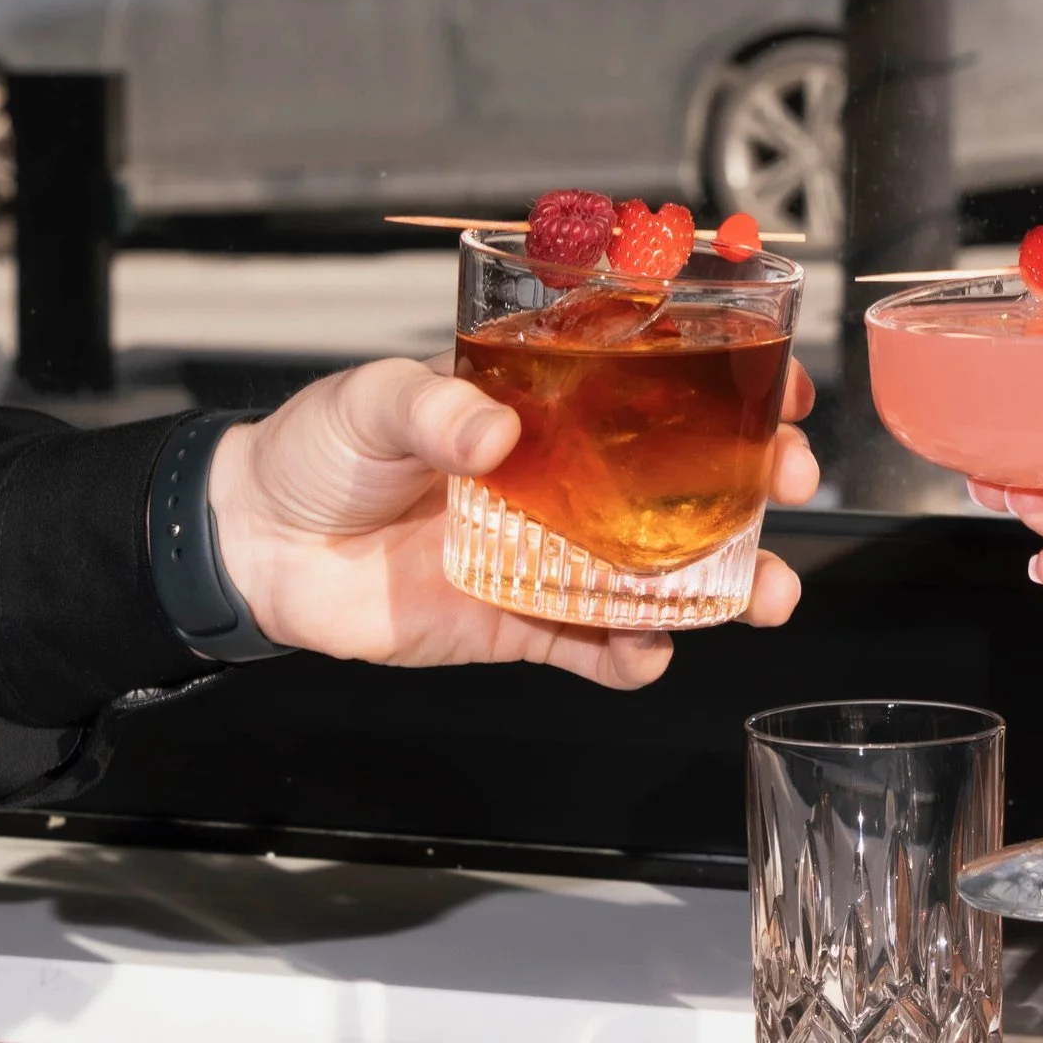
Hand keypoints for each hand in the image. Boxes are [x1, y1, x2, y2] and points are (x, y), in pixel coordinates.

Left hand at [206, 355, 819, 685]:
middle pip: (683, 486)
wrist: (254, 546)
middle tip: (787, 487)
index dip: (727, 386)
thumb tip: (496, 438)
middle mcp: (564, 482)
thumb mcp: (372, 401)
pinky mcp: (518, 624)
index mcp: (544, 410)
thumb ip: (436, 410)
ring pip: (659, 574)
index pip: (654, 390)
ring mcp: (548, 557)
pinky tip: (648, 653)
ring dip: (720, 587)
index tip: (780, 389)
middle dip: (752, 488)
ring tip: (760, 597)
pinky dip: (628, 656)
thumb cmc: (317, 449)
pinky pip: (592, 647)